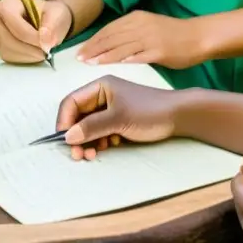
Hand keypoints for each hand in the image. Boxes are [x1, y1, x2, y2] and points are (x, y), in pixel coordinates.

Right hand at [0, 0, 72, 63]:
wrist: (47, 21)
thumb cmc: (50, 14)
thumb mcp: (57, 13)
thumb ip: (52, 25)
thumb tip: (44, 41)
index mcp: (9, 0)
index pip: (12, 20)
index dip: (29, 35)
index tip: (45, 44)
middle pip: (7, 37)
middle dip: (29, 48)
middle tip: (46, 51)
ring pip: (6, 49)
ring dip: (27, 55)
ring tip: (42, 52)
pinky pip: (7, 56)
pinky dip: (23, 59)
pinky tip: (34, 54)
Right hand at [55, 74, 180, 159]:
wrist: (178, 117)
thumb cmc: (149, 111)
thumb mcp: (119, 119)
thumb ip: (92, 127)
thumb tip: (67, 137)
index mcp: (100, 87)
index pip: (71, 102)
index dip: (64, 121)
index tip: (64, 141)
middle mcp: (102, 96)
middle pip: (78, 116)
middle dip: (76, 135)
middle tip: (78, 155)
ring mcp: (110, 109)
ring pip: (88, 127)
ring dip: (87, 141)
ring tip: (93, 154)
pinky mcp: (117, 121)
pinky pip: (99, 132)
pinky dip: (99, 141)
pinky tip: (108, 147)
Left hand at [77, 11, 203, 68]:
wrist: (199, 36)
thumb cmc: (175, 35)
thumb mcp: (149, 26)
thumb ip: (132, 33)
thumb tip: (113, 43)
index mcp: (137, 18)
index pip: (109, 29)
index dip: (94, 40)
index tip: (81, 50)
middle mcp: (140, 25)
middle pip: (111, 36)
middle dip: (93, 47)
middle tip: (79, 58)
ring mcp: (149, 37)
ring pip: (120, 45)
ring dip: (102, 54)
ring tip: (88, 62)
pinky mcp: (158, 50)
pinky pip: (135, 55)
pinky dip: (121, 58)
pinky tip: (110, 64)